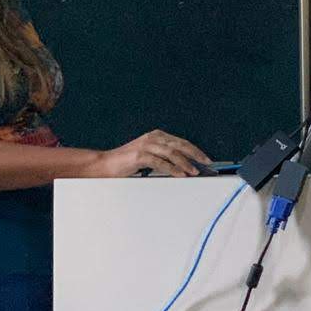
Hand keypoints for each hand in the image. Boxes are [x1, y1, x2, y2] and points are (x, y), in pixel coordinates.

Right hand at [88, 131, 211, 178]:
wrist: (104, 165)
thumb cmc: (126, 163)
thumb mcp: (148, 158)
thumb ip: (163, 159)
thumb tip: (183, 168)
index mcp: (156, 136)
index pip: (180, 142)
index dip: (194, 150)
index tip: (205, 158)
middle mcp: (153, 137)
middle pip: (180, 145)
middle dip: (195, 154)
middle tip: (207, 163)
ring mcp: (146, 145)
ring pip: (172, 153)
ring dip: (186, 163)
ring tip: (195, 171)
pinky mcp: (140, 155)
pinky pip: (161, 162)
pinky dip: (173, 169)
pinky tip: (180, 175)